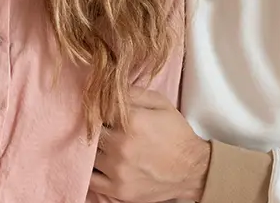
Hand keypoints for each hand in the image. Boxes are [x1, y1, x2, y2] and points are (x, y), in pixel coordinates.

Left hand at [91, 88, 211, 201]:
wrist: (193, 170)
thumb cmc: (176, 134)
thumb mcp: (160, 103)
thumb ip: (132, 92)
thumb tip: (107, 88)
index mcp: (132, 121)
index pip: (97, 108)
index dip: (97, 107)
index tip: (99, 108)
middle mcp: (122, 146)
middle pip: (89, 131)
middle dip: (94, 127)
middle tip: (101, 127)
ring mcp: (118, 170)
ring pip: (87, 154)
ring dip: (91, 148)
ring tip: (103, 144)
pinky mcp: (118, 190)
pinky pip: (90, 179)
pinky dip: (89, 170)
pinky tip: (99, 162)